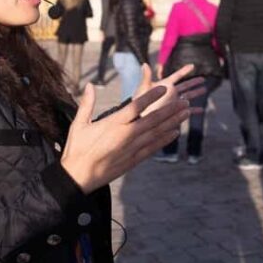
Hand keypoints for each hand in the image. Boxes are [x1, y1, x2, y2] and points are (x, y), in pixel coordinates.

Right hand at [60, 84, 191, 193]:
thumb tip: (90, 85)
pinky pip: (152, 148)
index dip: (151, 96)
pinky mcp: (133, 160)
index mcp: (112, 123)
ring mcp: (131, 148)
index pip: (136, 106)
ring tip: (186, 113)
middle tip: (185, 101)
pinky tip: (175, 133)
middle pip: (153, 119)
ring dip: (172, 122)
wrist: (78, 177)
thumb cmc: (77, 149)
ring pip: (156, 133)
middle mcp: (125, 135)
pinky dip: (164, 140)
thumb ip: (87, 104)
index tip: (164, 88)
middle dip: (171, 110)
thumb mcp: (79, 124)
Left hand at [133, 63, 206, 115]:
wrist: (140, 117)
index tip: (192, 66)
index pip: (177, 76)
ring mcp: (173, 103)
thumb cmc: (139, 102)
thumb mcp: (142, 89)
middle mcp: (170, 93)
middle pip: (185, 86)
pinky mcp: (175, 112)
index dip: (184, 71)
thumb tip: (144, 63)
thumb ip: (146, 77)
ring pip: (188, 96)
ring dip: (196, 93)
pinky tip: (201, 110)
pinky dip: (194, 110)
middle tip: (203, 79)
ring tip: (204, 90)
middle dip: (194, 82)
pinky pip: (186, 111)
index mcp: (164, 85)